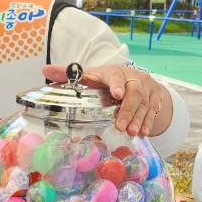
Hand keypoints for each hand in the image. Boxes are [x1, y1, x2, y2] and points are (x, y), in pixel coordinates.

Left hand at [41, 63, 171, 138]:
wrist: (137, 81)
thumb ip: (68, 74)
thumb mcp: (90, 77)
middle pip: (133, 91)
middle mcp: (132, 76)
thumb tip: (45, 68)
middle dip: (127, 110)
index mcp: (113, 72)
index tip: (115, 95)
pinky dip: (148, 122)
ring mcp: (146, 85)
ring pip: (145, 102)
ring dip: (138, 119)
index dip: (115, 84)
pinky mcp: (156, 94)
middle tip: (120, 127)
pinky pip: (154, 109)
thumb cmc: (107, 81)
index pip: (115, 76)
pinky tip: (142, 132)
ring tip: (132, 133)